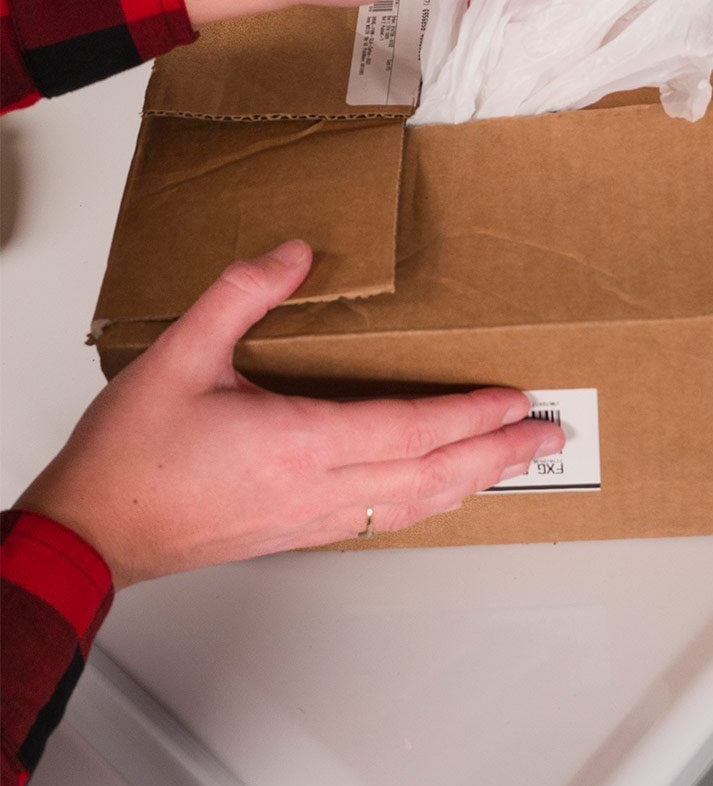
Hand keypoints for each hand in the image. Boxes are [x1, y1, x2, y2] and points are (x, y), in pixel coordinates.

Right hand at [14, 241, 562, 586]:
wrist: (93, 532)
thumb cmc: (132, 457)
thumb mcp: (178, 355)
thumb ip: (239, 295)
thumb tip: (296, 253)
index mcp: (299, 444)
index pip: (410, 429)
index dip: (470, 414)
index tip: (516, 399)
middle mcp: (319, 488)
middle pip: (433, 474)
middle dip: (498, 452)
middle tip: (548, 434)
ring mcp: (314, 517)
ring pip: (417, 504)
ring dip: (475, 480)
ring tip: (517, 462)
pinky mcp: (302, 530)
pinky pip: (387, 520)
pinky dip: (432, 501)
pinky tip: (446, 492)